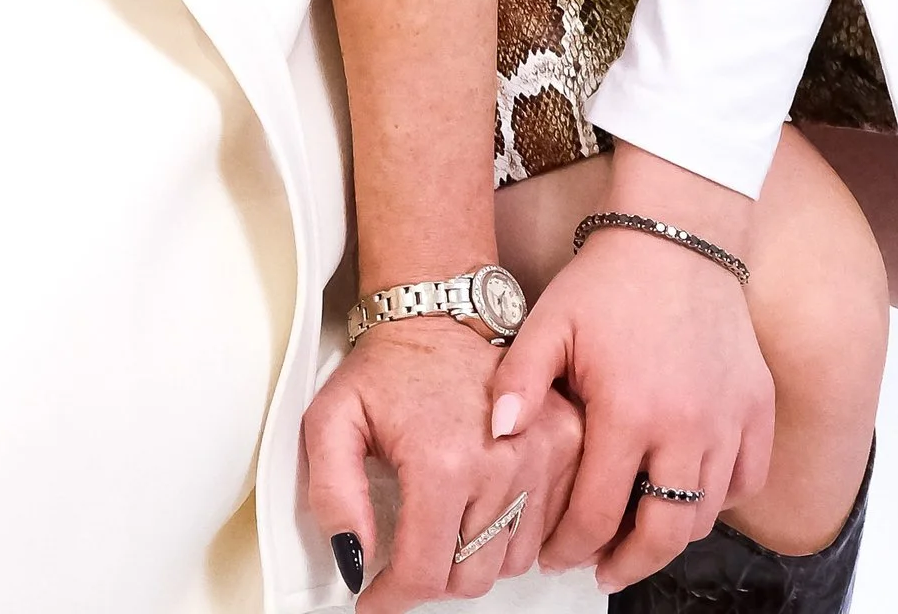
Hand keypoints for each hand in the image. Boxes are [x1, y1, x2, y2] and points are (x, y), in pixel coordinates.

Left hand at [304, 316, 573, 604]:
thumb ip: (332, 494)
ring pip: (510, 562)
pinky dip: (513, 536)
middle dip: (432, 576)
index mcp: (442, 461)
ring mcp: (541, 457)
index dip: (392, 597)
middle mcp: (501, 464)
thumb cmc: (388, 366)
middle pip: (471, 578)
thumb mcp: (332, 419)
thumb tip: (353, 557)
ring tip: (444, 523)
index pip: (426, 574)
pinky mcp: (565, 447)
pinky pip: (546, 530)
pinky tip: (481, 512)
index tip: (374, 597)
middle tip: (408, 550)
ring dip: (474, 557)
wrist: (438, 312)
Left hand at [495, 160, 772, 589]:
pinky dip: (719, 501)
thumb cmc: (607, 281)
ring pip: (706, 515)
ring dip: (671, 536)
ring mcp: (729, 423)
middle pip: (662, 534)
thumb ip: (519, 381)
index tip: (554, 556)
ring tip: (639, 536)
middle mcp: (686, 429)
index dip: (572, 545)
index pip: (600, 512)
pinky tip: (688, 495)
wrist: (677, 237)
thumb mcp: (549, 321)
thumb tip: (498, 437)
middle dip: (627, 565)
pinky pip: (746, 482)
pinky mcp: (757, 410)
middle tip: (602, 572)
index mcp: (628, 412)